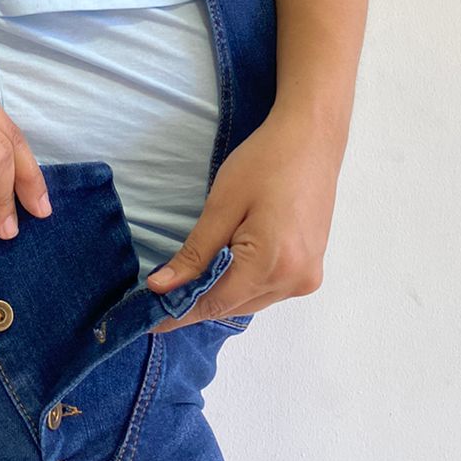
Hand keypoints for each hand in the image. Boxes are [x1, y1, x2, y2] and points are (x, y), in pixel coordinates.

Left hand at [146, 106, 340, 332]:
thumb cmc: (266, 161)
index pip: (215, 304)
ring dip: (221, 293)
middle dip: (198, 302)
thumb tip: (162, 288)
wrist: (312, 139)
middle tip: (163, 291)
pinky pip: (268, 290)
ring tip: (193, 274)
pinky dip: (243, 283)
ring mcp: (307, 278)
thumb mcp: (223, 204)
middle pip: (233, 307)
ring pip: (250, 301)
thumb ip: (195, 253)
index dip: (179, 313)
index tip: (148, 321)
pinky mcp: (311, 269)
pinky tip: (227, 264)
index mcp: (272, 264)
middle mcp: (294, 281)